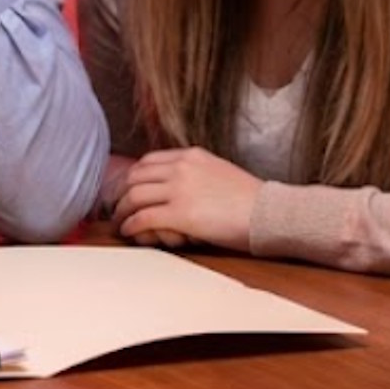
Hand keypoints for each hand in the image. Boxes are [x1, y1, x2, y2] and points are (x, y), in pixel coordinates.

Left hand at [111, 147, 263, 251]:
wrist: (272, 214)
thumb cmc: (252, 200)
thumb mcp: (219, 172)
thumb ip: (195, 175)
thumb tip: (176, 188)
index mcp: (191, 155)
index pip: (148, 161)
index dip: (134, 177)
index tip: (129, 190)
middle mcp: (181, 167)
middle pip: (136, 177)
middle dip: (123, 193)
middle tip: (118, 207)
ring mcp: (179, 189)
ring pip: (134, 197)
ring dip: (122, 211)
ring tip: (120, 222)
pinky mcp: (181, 214)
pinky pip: (143, 218)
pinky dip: (131, 225)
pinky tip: (130, 232)